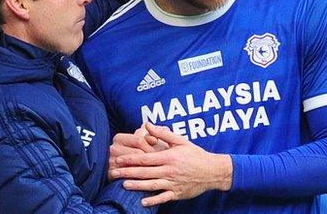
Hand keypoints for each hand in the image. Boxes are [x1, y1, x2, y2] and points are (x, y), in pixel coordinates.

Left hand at [110, 123, 232, 205]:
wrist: (212, 171)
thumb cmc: (195, 154)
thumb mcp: (180, 141)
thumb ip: (162, 133)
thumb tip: (147, 124)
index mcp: (169, 157)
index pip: (145, 158)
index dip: (130, 159)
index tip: (119, 159)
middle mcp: (169, 171)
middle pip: (144, 172)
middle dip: (128, 172)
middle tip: (114, 173)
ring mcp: (173, 183)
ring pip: (151, 185)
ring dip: (136, 186)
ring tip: (124, 185)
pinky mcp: (177, 193)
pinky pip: (163, 198)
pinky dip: (153, 200)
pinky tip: (142, 202)